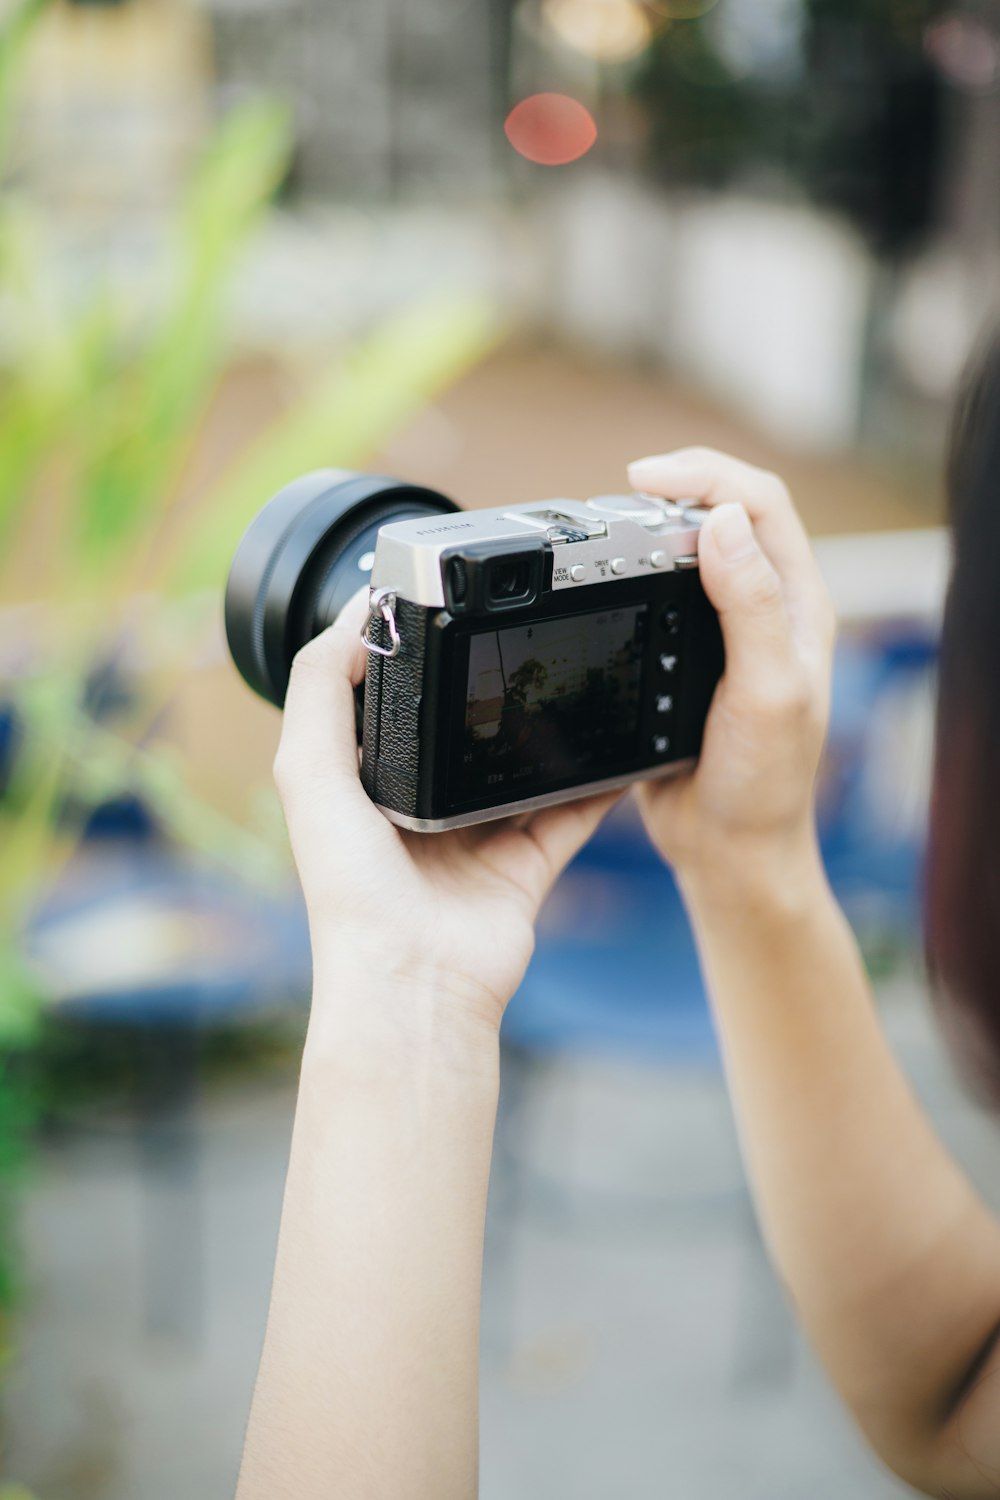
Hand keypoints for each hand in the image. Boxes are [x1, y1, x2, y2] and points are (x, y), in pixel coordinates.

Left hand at [273, 591, 617, 1043]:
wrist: (414, 981)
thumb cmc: (350, 889)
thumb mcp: (308, 772)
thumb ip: (319, 690)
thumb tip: (353, 617)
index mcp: (366, 786)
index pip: (391, 707)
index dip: (411, 659)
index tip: (444, 605)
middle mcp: (421, 810)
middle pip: (465, 734)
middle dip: (491, 690)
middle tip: (526, 632)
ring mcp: (478, 839)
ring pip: (523, 769)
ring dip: (550, 732)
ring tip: (579, 674)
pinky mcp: (526, 865)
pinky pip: (571, 813)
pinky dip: (599, 783)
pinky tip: (622, 744)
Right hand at [626, 447, 835, 895]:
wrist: (728, 851)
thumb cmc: (762, 783)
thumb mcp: (766, 691)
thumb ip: (751, 607)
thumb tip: (723, 521)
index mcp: (796, 606)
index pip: (762, 505)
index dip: (707, 475)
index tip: (645, 479)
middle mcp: (763, 610)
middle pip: (724, 514)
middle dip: (674, 489)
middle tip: (617, 496)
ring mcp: (721, 634)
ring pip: (687, 553)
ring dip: (647, 529)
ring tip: (605, 529)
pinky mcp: (680, 659)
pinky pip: (654, 597)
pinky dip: (627, 576)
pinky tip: (599, 584)